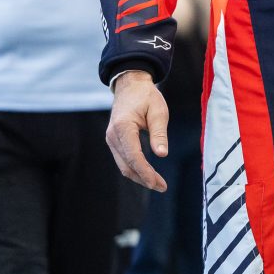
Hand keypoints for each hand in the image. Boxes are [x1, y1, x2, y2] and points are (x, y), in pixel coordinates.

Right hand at [106, 71, 169, 191]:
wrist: (130, 86)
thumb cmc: (146, 96)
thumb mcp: (158, 111)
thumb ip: (159, 133)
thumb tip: (162, 155)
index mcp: (123, 127)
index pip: (134, 156)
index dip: (145, 172)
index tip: (157, 183)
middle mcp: (113, 136)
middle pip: (127, 165)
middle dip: (144, 178)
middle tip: (162, 187)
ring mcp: (111, 139)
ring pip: (123, 165)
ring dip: (139, 176)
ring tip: (157, 184)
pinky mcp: (114, 141)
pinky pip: (123, 159)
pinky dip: (135, 168)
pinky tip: (148, 174)